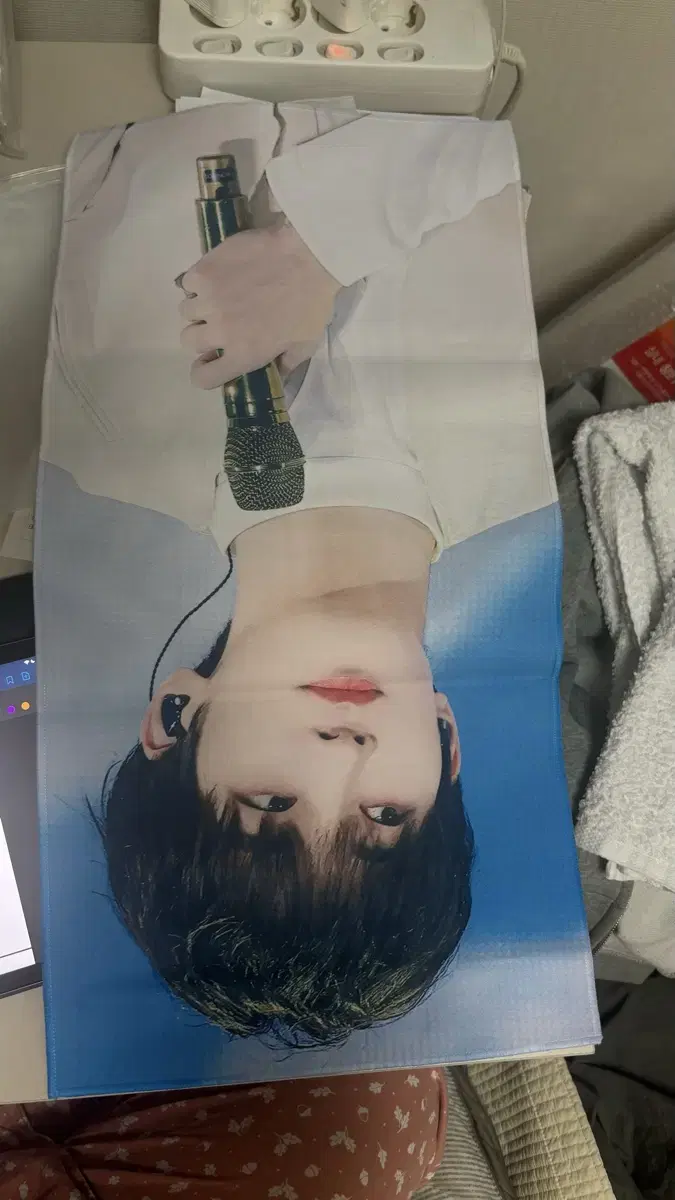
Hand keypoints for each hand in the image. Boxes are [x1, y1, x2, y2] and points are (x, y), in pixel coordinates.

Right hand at [178, 221, 340, 389]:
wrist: (307, 257)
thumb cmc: (311, 304)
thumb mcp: (305, 345)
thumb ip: (285, 365)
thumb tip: (275, 376)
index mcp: (242, 354)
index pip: (202, 377)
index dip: (203, 371)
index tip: (211, 359)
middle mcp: (219, 331)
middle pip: (187, 341)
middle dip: (200, 335)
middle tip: (218, 322)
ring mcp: (208, 299)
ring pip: (185, 310)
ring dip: (199, 307)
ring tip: (217, 296)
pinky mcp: (204, 270)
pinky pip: (188, 283)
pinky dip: (198, 282)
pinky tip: (216, 276)